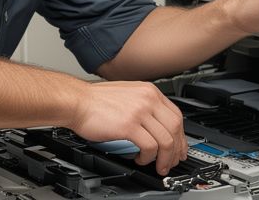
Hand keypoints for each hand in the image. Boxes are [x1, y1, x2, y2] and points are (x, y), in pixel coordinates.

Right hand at [67, 80, 185, 174]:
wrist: (78, 101)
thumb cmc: (96, 100)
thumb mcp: (127, 94)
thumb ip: (144, 105)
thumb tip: (155, 124)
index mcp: (149, 91)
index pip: (176, 114)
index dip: (181, 134)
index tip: (179, 146)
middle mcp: (147, 99)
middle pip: (175, 127)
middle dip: (177, 149)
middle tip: (172, 161)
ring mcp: (139, 111)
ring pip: (166, 139)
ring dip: (164, 158)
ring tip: (158, 166)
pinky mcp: (129, 125)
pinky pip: (150, 146)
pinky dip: (148, 157)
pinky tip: (140, 159)